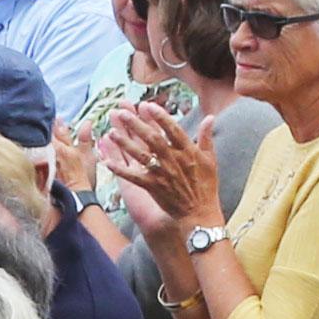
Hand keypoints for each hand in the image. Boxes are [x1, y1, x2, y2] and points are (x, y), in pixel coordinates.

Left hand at [102, 99, 222, 230]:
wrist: (199, 213)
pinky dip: (120, 170)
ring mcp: (162, 174)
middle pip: (152, 139)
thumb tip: (209, 117)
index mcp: (188, 151)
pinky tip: (107, 161)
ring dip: (124, 143)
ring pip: (140, 155)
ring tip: (111, 132)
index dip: (160, 117)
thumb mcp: (211, 159)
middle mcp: (173, 160)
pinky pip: (133, 177)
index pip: (172, 129)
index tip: (148, 105)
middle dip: (136, 125)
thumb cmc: (206, 186)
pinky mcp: (152, 187)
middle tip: (122, 112)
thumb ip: (207, 137)